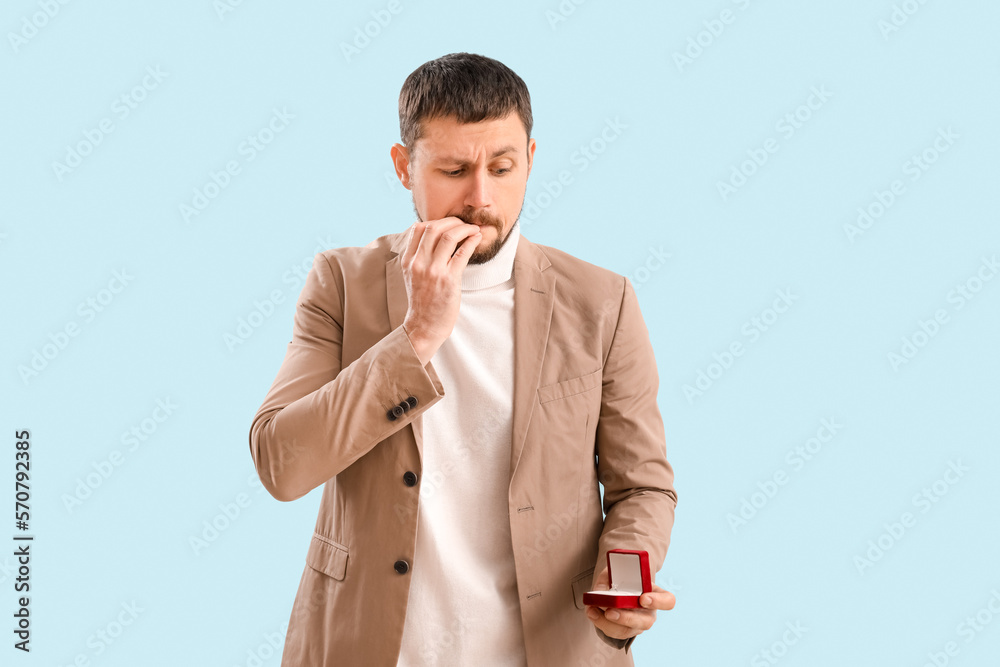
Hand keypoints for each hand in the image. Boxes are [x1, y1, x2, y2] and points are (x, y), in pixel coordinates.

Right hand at [400, 217, 481, 363]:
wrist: (424, 325)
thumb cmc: (422, 301)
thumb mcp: (413, 276)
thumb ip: (419, 257)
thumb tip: (432, 238)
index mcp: (408, 260)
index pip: (418, 228)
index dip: (436, 221)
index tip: (449, 224)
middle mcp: (418, 263)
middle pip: (434, 228)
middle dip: (452, 221)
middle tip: (464, 223)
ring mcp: (433, 271)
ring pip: (449, 237)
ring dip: (465, 228)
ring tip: (473, 229)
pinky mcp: (449, 280)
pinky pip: (462, 253)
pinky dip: (472, 241)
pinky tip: (477, 238)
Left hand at [584, 567, 675, 641]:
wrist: (615, 588)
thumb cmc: (620, 578)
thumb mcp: (615, 571)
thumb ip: (610, 579)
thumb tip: (601, 593)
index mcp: (655, 594)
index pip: (668, 601)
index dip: (658, 602)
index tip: (643, 598)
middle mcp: (650, 612)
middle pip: (646, 622)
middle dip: (627, 618)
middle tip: (610, 611)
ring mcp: (637, 624)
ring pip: (627, 631)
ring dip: (609, 623)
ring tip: (593, 611)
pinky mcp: (624, 631)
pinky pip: (614, 633)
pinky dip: (601, 623)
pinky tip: (591, 613)